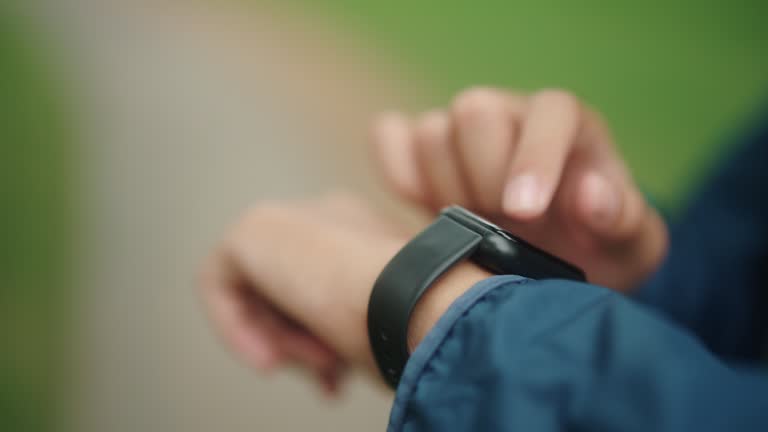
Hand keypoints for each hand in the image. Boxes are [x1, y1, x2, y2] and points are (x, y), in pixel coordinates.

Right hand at [371, 87, 666, 289]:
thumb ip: (624, 221)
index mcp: (570, 128)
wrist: (550, 263)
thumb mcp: (631, 249)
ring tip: (474, 224)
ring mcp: (462, 130)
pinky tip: (422, 204)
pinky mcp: (421, 149)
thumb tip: (590, 196)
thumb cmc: (598, 251)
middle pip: (476, 111)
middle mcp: (513, 117)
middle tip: (501, 225)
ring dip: (444, 188)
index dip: (534, 158)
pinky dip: (396, 169)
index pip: (551, 113)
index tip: (522, 213)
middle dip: (483, 179)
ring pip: (431, 132)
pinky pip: (389, 136)